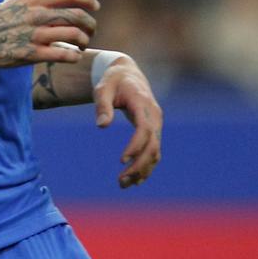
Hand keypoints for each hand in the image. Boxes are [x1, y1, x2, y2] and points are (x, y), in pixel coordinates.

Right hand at [0, 0, 98, 67]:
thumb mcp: (15, 2)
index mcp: (34, 1)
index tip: (95, 6)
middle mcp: (37, 16)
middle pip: (77, 16)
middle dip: (90, 24)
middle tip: (90, 31)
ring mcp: (35, 35)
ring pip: (75, 35)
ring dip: (84, 41)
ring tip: (82, 46)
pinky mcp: (32, 54)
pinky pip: (63, 54)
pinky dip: (74, 55)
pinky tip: (73, 56)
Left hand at [93, 55, 161, 187]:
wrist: (127, 74)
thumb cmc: (112, 81)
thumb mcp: (103, 88)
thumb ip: (102, 106)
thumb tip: (101, 126)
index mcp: (143, 104)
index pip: (145, 130)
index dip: (135, 146)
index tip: (121, 160)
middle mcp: (154, 116)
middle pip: (153, 146)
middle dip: (139, 165)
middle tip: (121, 181)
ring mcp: (156, 124)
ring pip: (155, 152)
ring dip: (142, 170)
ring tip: (123, 184)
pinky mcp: (153, 131)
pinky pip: (153, 151)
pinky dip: (146, 166)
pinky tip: (135, 180)